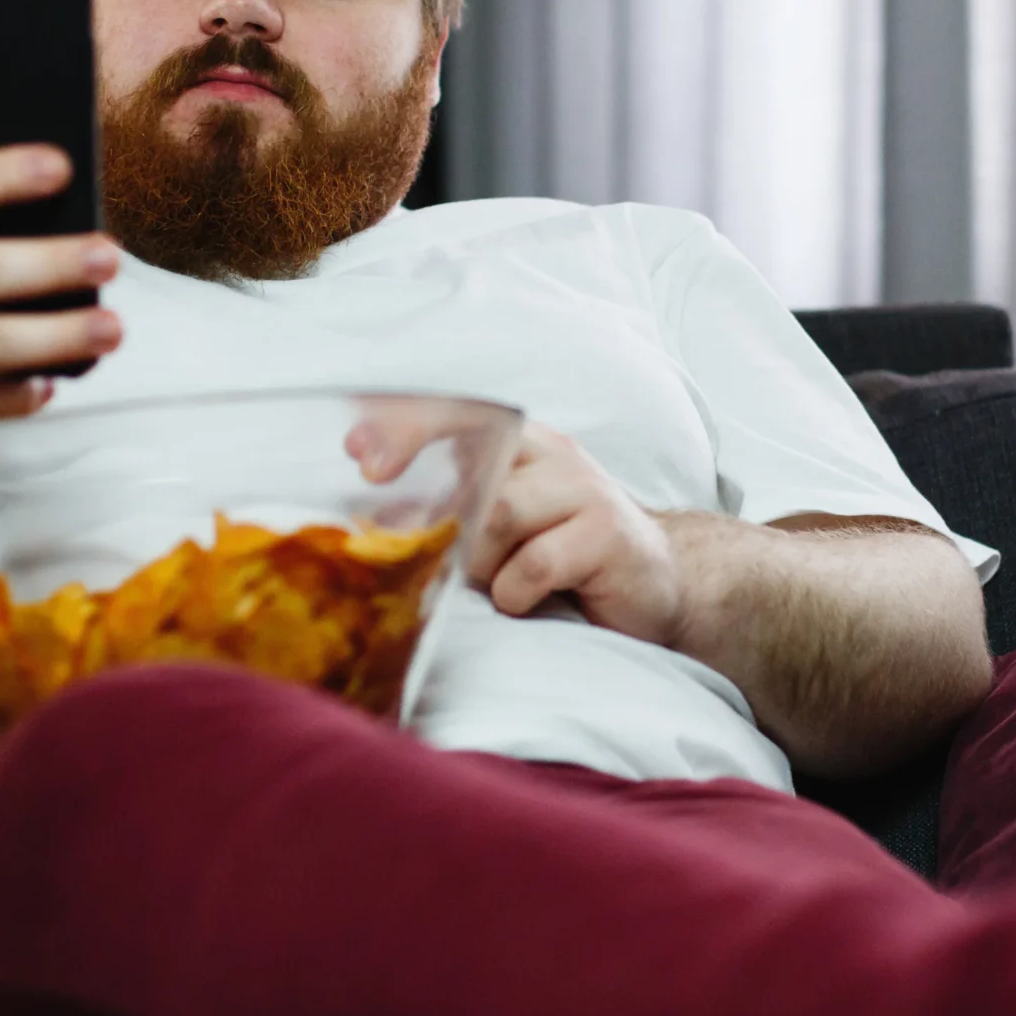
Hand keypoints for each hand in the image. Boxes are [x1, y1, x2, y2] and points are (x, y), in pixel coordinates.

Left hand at [351, 416, 683, 643]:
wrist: (656, 582)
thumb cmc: (565, 556)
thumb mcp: (505, 523)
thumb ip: (456, 507)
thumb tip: (377, 519)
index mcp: (523, 443)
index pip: (459, 414)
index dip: (406, 426)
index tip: (358, 454)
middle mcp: (553, 455)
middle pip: (475, 463)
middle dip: (431, 507)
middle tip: (407, 541)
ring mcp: (584, 491)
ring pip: (499, 514)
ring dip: (480, 561)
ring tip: (494, 583)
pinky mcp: (607, 535)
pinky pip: (536, 564)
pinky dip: (515, 592)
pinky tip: (525, 602)